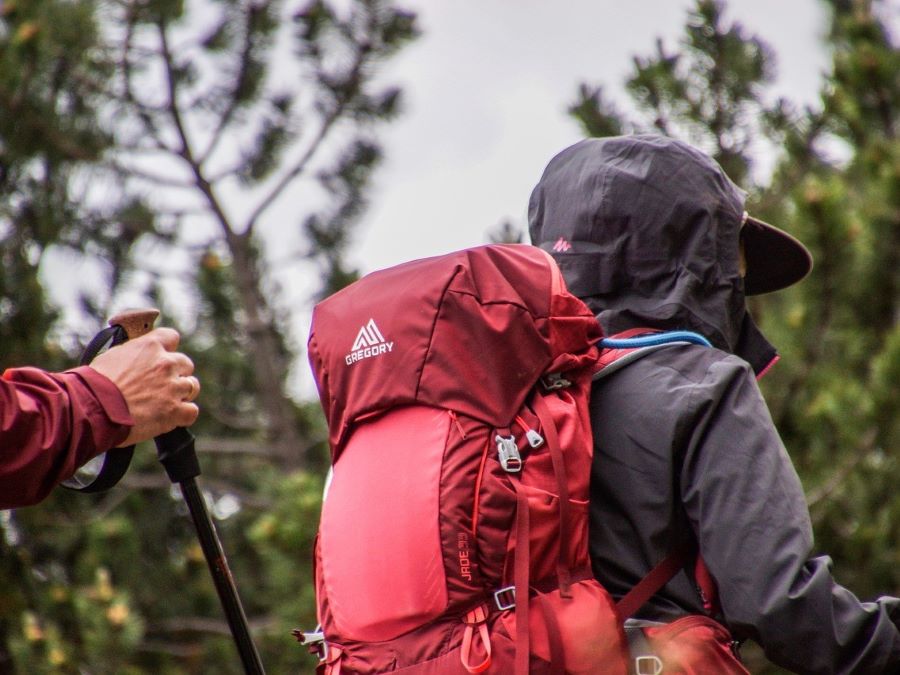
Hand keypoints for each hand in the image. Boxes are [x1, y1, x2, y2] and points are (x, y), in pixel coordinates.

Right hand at [89, 328, 199, 445]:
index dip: (167, 348)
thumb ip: (134, 353)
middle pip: (185, 364)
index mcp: (150, 347)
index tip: (161, 357)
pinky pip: (192, 411)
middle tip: (161, 385)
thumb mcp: (113, 356)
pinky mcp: (175, 410)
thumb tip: (139, 356)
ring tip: (164, 402)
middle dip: (176, 373)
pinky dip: (183, 415)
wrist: (92, 409)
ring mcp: (173, 387)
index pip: (171, 337)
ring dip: (181, 394)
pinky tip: (171, 417)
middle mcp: (166, 363)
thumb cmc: (94, 384)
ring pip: (192, 386)